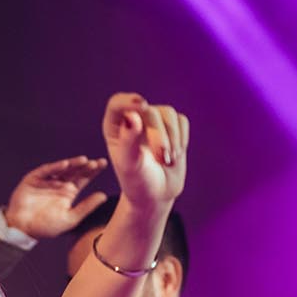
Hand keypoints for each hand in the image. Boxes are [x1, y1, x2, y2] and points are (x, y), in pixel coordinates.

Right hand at [3, 156, 109, 239]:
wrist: (23, 229)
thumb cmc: (46, 227)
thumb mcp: (70, 218)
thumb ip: (87, 207)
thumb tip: (104, 195)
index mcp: (68, 193)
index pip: (83, 179)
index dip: (92, 171)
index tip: (102, 163)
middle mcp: (58, 184)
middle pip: (74, 171)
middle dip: (84, 166)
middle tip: (96, 162)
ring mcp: (46, 180)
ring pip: (61, 169)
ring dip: (72, 164)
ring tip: (83, 161)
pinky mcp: (33, 179)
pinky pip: (45, 171)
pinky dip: (54, 168)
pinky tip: (65, 165)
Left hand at [101, 93, 186, 214]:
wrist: (155, 195)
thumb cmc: (137, 182)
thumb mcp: (129, 165)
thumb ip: (128, 141)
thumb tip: (133, 117)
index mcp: (114, 126)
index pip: (118, 103)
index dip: (129, 101)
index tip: (143, 106)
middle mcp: (133, 118)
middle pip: (151, 112)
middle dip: (159, 136)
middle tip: (163, 159)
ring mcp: (154, 121)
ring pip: (169, 113)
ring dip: (173, 138)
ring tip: (168, 160)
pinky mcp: (172, 127)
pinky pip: (182, 121)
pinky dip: (182, 138)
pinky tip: (175, 154)